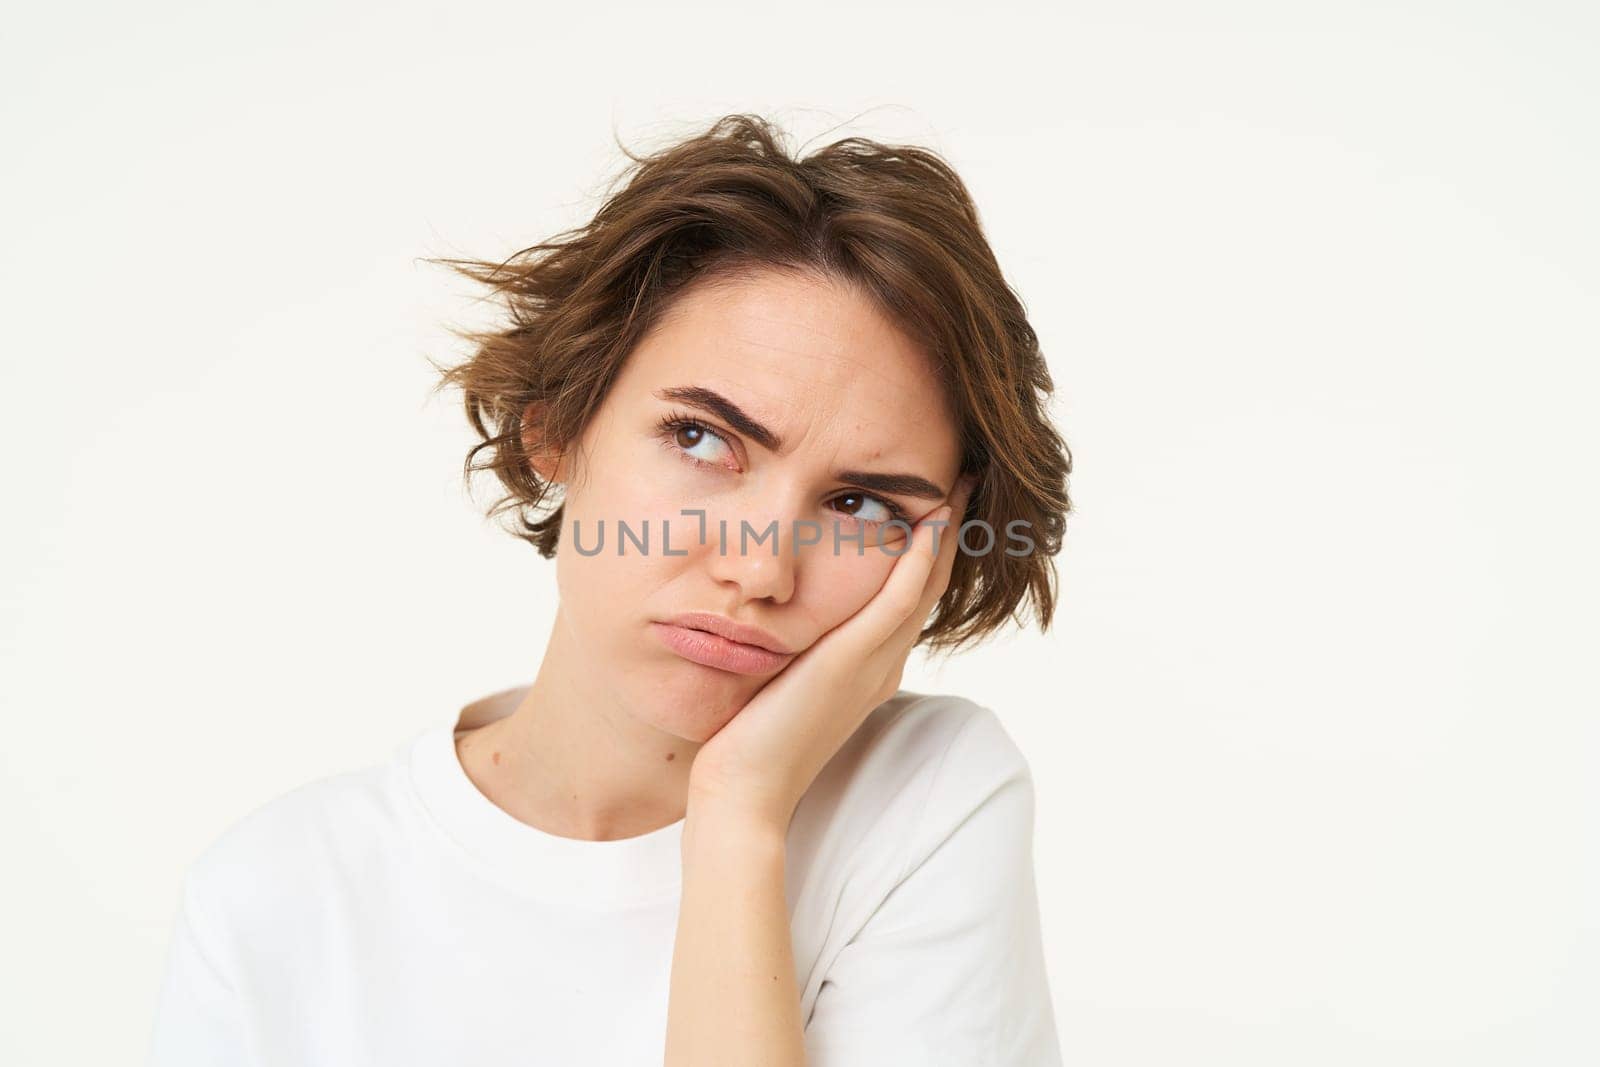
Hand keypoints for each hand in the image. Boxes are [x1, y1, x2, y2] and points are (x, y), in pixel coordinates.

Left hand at [686, 474, 976, 830]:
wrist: (743, 791)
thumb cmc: (747, 742)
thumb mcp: (780, 681)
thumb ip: (794, 649)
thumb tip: (776, 612)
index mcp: (870, 670)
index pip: (909, 599)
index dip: (927, 552)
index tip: (933, 506)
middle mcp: (883, 666)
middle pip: (930, 586)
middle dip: (948, 532)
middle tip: (963, 480)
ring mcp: (875, 665)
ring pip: (924, 586)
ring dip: (945, 533)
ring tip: (958, 485)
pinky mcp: (852, 662)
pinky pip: (898, 600)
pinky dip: (919, 559)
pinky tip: (930, 521)